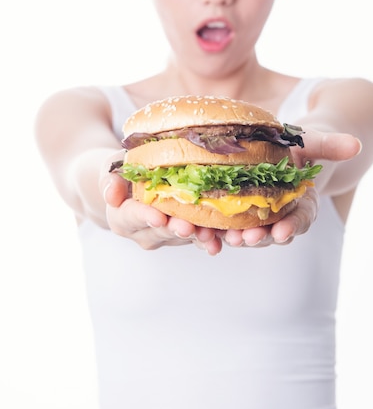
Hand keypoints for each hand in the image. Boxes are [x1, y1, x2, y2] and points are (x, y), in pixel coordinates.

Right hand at [103, 172, 222, 254]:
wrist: (138, 182)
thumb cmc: (126, 171)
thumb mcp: (112, 167)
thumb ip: (110, 179)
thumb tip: (112, 194)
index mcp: (122, 217)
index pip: (132, 217)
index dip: (145, 217)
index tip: (157, 217)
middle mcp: (144, 232)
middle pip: (161, 232)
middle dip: (175, 229)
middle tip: (187, 227)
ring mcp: (167, 235)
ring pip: (183, 237)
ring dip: (198, 237)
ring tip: (209, 235)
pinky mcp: (187, 234)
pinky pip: (200, 238)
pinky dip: (213, 239)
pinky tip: (225, 240)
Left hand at [221, 129, 359, 247]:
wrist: (278, 148)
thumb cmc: (298, 145)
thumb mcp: (313, 141)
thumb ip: (331, 144)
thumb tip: (355, 144)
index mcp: (303, 202)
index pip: (302, 218)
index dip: (294, 225)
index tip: (284, 231)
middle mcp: (282, 215)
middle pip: (273, 233)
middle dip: (261, 238)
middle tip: (247, 239)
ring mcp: (258, 217)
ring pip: (248, 234)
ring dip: (235, 239)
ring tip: (222, 240)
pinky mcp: (235, 213)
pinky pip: (226, 226)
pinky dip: (214, 232)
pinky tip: (200, 234)